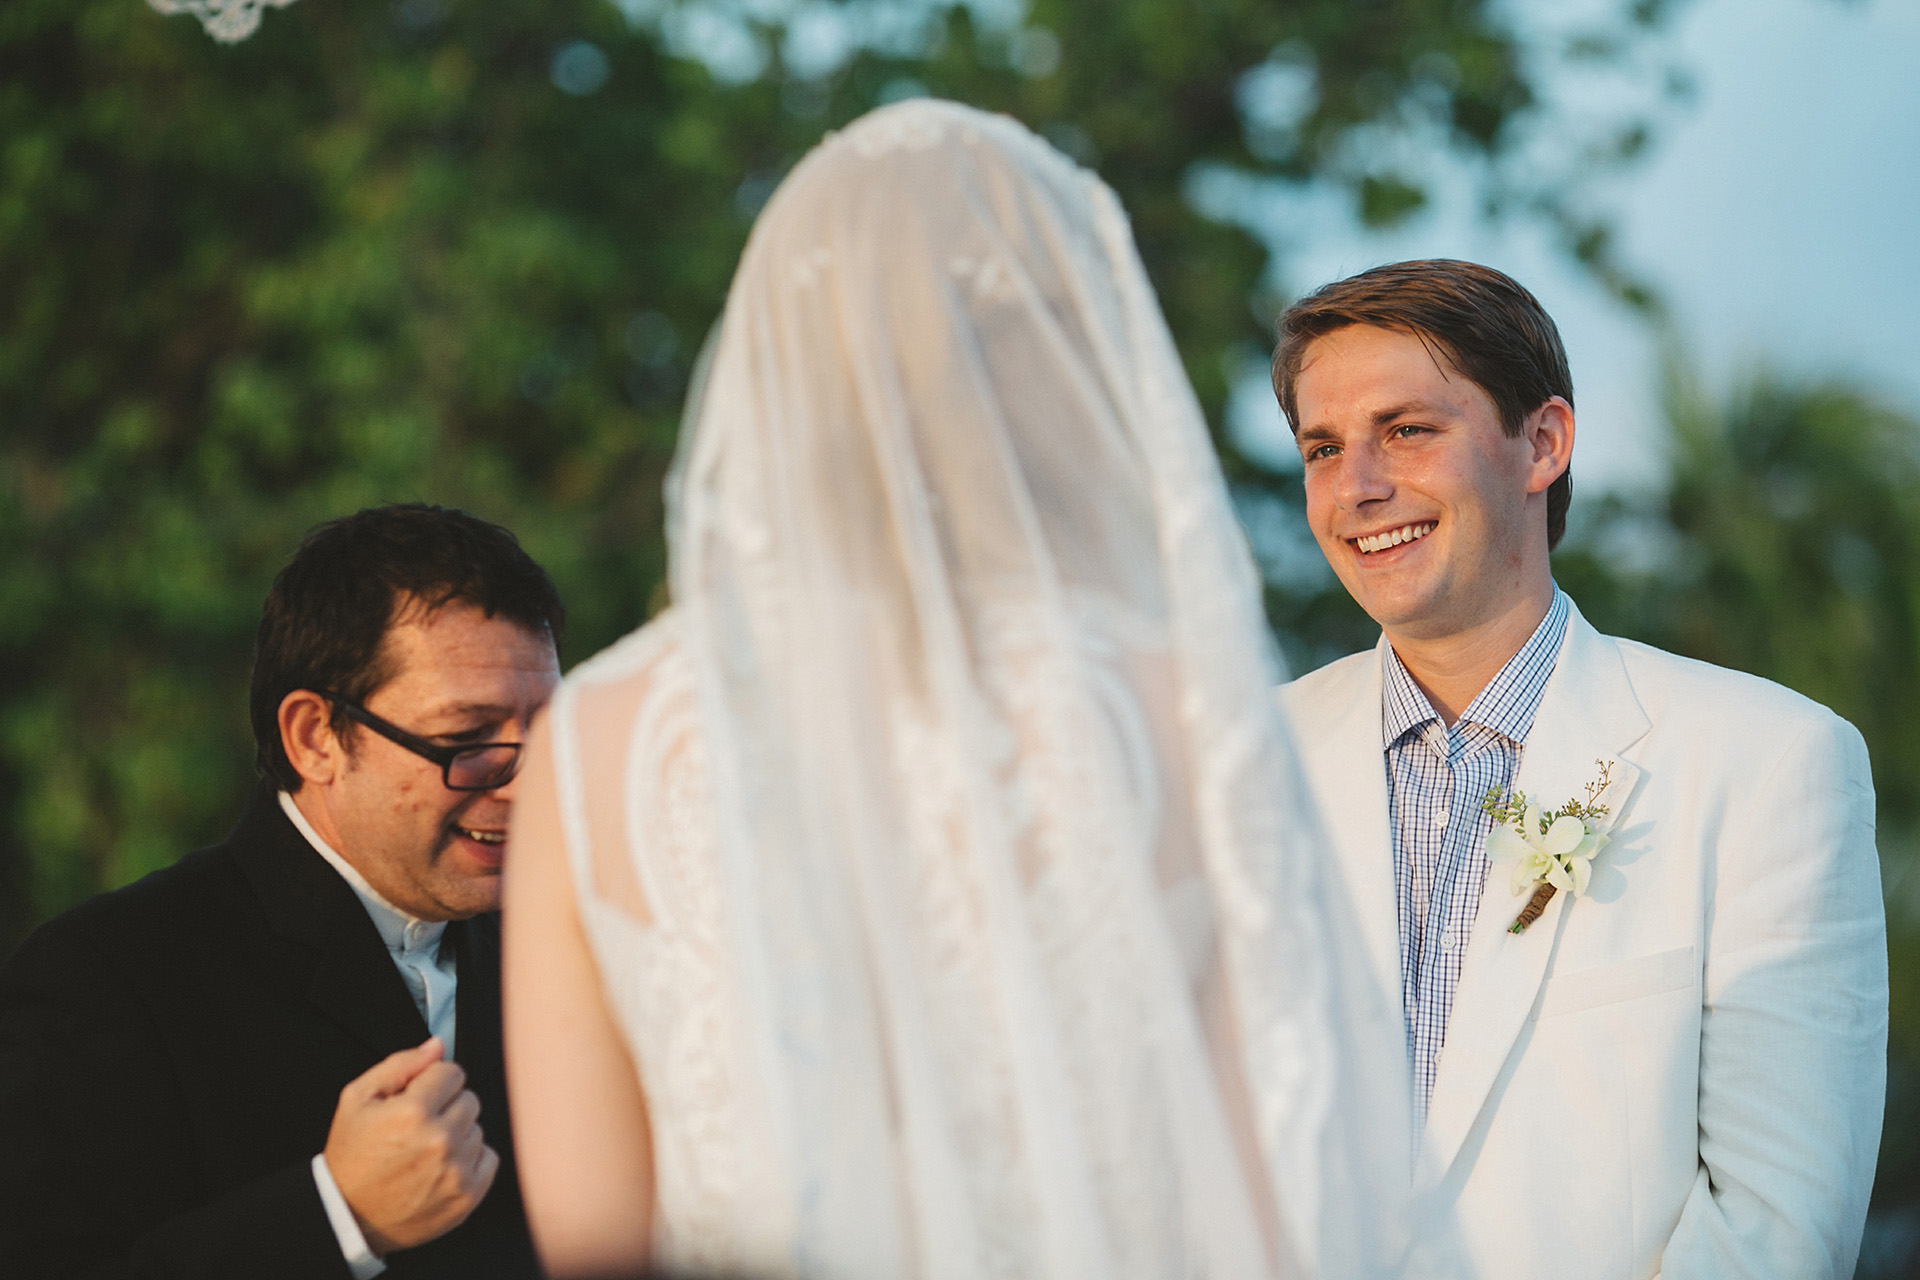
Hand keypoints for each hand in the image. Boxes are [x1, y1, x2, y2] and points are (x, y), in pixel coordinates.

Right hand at [322, 1038, 499, 1255]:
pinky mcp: (467, 1196)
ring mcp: (456, 1170)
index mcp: (413, 1112)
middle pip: (469, 1099)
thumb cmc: (351, 1157)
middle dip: (446, 1106)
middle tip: (418, 1127)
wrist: (346, 1216)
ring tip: (425, 1150)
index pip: (453, 1072)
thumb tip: (437, 1046)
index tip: (417, 1097)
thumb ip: (400, 1064)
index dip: (432, 1082)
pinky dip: (470, 1159)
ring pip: (478, 1128)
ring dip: (457, 1133)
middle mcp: (439, 1140)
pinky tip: (442, 1165)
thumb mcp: (358, 1099)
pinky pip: (489, 1157)